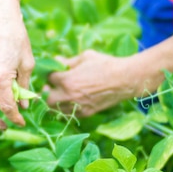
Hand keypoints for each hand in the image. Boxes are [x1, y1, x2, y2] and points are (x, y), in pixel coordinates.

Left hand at [45, 50, 161, 116]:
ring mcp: (77, 106)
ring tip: (60, 95)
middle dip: (47, 92)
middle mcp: (69, 95)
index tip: (54, 72)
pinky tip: (71, 101)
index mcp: (67, 80)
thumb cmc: (106, 64)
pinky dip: (66, 109)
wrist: (125, 80)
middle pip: (47, 98)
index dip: (50, 74)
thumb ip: (68, 61)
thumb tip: (56, 60)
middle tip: (51, 87)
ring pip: (55, 109)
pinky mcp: (85, 113)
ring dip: (55, 102)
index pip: (49, 78)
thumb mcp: (86, 57)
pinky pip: (69, 114)